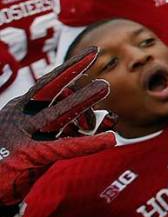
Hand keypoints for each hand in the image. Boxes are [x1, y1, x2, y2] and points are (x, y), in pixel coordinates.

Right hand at [0, 48, 114, 209]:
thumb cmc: (9, 162)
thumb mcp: (34, 139)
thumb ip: (67, 130)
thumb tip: (107, 123)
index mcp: (20, 110)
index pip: (46, 84)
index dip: (69, 68)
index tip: (91, 54)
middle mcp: (20, 117)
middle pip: (50, 90)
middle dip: (73, 71)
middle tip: (96, 55)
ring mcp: (22, 135)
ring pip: (58, 113)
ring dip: (83, 100)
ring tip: (104, 87)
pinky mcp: (26, 156)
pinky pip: (65, 147)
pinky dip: (89, 143)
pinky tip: (108, 140)